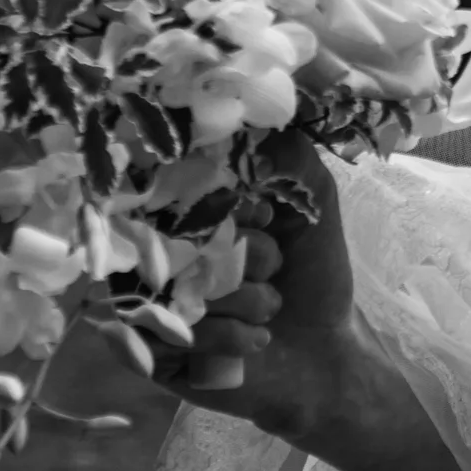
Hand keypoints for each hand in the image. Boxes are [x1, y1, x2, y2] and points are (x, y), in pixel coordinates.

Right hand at [106, 133, 356, 437]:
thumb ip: (290, 158)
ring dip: (241, 299)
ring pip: (173, 286)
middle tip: (275, 269)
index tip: (268, 216)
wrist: (323, 354)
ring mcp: (148, 301)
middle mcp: (160, 252)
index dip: (228, 204)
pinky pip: (168, 336)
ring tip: (270, 308)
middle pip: (175, 235)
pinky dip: (226, 337)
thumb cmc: (315, 276)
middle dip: (244, 254)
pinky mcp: (147, 353)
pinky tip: (255, 341)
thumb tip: (256, 117)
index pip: (178, 184)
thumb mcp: (314, 205)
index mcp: (192, 212)